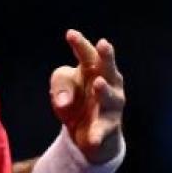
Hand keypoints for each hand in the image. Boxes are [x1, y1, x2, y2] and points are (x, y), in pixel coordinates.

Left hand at [50, 29, 126, 163]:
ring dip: (104, 90)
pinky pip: (102, 130)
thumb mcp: (61, 88)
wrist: (86, 132)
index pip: (87, 55)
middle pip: (108, 69)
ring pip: (110, 97)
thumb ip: (60, 87)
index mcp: (93, 70)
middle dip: (107, 57)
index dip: (80, 44)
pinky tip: (92, 138)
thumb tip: (64, 101)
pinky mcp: (108, 127)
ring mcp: (111, 106)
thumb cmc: (75, 99)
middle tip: (103, 44)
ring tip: (97, 83)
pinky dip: (97, 134)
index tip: (70, 34)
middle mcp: (108, 84)